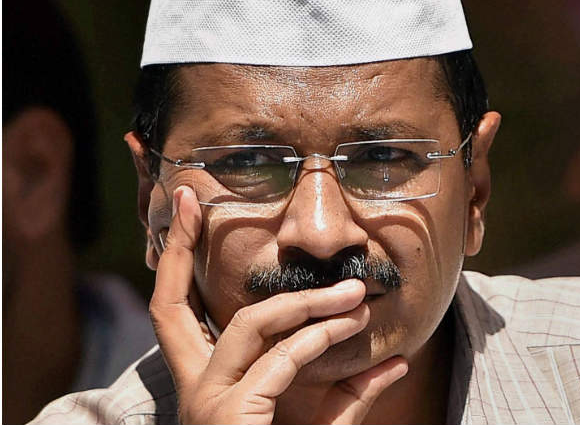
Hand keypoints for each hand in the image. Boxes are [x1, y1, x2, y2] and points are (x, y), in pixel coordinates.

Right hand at [150, 185, 407, 423]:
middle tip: (191, 197)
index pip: (173, 308)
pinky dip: (319, 338)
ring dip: (306, 302)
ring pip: (249, 324)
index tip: (185, 209)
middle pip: (168, 302)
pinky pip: (281, 359)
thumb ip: (349, 394)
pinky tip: (352, 327)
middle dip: (177, 247)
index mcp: (202, 379)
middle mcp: (191, 386)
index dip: (173, 258)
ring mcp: (205, 402)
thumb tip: (392, 364)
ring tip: (356, 293)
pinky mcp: (232, 415)